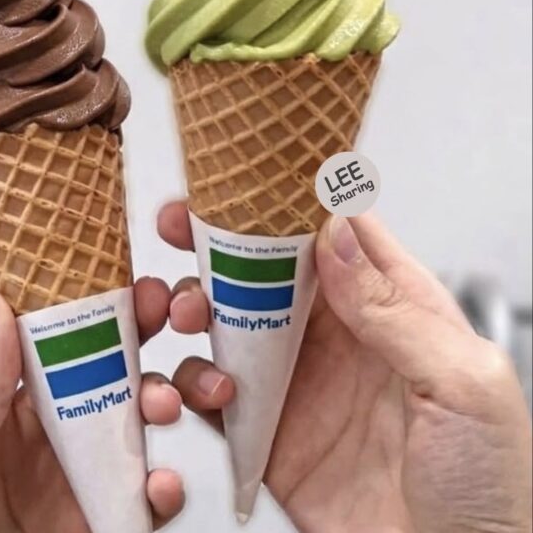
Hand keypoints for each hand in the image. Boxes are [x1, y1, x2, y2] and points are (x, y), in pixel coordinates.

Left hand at [0, 278, 183, 532]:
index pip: (36, 339)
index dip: (79, 304)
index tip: (118, 279)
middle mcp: (31, 435)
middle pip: (92, 370)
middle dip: (133, 338)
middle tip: (163, 313)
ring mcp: (68, 480)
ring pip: (127, 422)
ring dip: (156, 401)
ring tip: (162, 405)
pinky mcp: (98, 523)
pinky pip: (141, 496)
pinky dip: (163, 486)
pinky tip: (160, 486)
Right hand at [160, 201, 531, 532]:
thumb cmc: (490, 488)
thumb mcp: (462, 385)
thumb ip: (394, 309)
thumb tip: (335, 236)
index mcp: (392, 307)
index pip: (333, 230)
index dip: (283, 201)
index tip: (236, 182)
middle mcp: (338, 335)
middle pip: (266, 268)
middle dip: (219, 244)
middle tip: (180, 228)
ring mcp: (298, 382)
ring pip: (230, 321)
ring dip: (198, 307)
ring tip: (187, 313)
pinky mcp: (267, 431)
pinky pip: (214, 391)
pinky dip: (194, 380)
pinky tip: (209, 390)